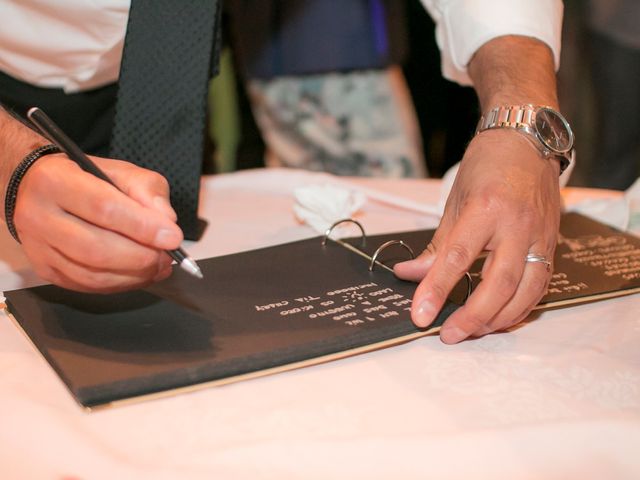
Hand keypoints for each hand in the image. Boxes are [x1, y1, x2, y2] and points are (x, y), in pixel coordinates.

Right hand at [13, 154, 182, 292]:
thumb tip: (166, 221)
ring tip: (159, 266)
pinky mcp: (44, 269)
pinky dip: (120, 284)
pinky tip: (140, 274)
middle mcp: (38, 215)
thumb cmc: (86, 178)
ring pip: (91, 274)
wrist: (40, 190)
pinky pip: (87, 286)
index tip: (173, 237)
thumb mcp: (120, 171)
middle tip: (168, 256)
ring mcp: (37, 247)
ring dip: (134, 276)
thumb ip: (146, 190)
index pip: (103, 207)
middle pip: (96, 248)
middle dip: (141, 257)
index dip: (142, 226)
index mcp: (55, 180)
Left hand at [394, 129, 560, 342]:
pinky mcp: (552, 243)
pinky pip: (541, 285)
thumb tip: (410, 275)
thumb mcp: (454, 202)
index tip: (420, 315)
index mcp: (485, 209)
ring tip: (474, 331)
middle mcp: (516, 225)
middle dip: (473, 317)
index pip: (456, 258)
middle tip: (449, 335)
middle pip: (499, 284)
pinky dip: (521, 307)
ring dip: (500, 319)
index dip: (436, 290)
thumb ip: (436, 246)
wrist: (527, 140)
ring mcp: (539, 235)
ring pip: (526, 291)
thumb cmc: (488, 165)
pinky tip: (502, 317)